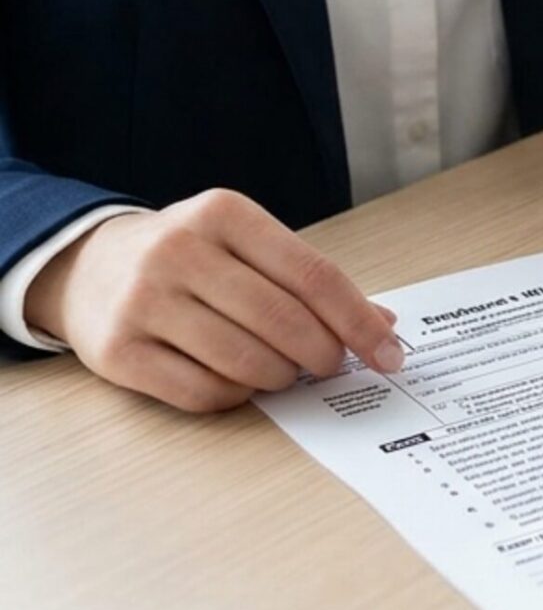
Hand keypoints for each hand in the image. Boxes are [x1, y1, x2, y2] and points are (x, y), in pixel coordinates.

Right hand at [26, 190, 401, 413]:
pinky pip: (203, 392)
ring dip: (281, 377)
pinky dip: (237, 395)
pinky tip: (239, 381)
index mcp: (223, 214)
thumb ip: (310, 279)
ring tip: (283, 370)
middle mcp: (179, 251)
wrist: (86, 267)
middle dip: (324, 354)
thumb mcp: (246, 244)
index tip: (389, 352)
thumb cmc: (189, 258)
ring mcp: (143, 301)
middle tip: (332, 365)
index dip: (360, 322)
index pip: (315, 276)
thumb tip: (385, 323)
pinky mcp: (117, 351)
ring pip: (246, 361)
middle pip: (284, 321)